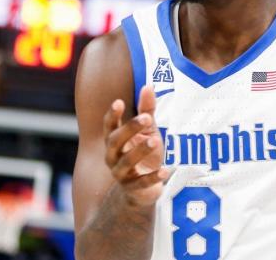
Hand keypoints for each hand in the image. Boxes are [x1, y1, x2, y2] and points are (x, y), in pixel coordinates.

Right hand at [103, 85, 166, 206]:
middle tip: (146, 118)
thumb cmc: (143, 155)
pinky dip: (154, 177)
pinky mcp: (133, 188)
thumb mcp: (147, 131)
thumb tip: (148, 86)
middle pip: (115, 141)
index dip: (112, 115)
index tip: (119, 102)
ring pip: (126, 162)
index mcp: (114, 141)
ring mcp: (121, 174)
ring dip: (140, 150)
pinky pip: (142, 183)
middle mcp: (113, 157)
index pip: (109, 127)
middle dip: (130, 129)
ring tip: (155, 140)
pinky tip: (166, 171)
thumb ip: (147, 111)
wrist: (140, 190)